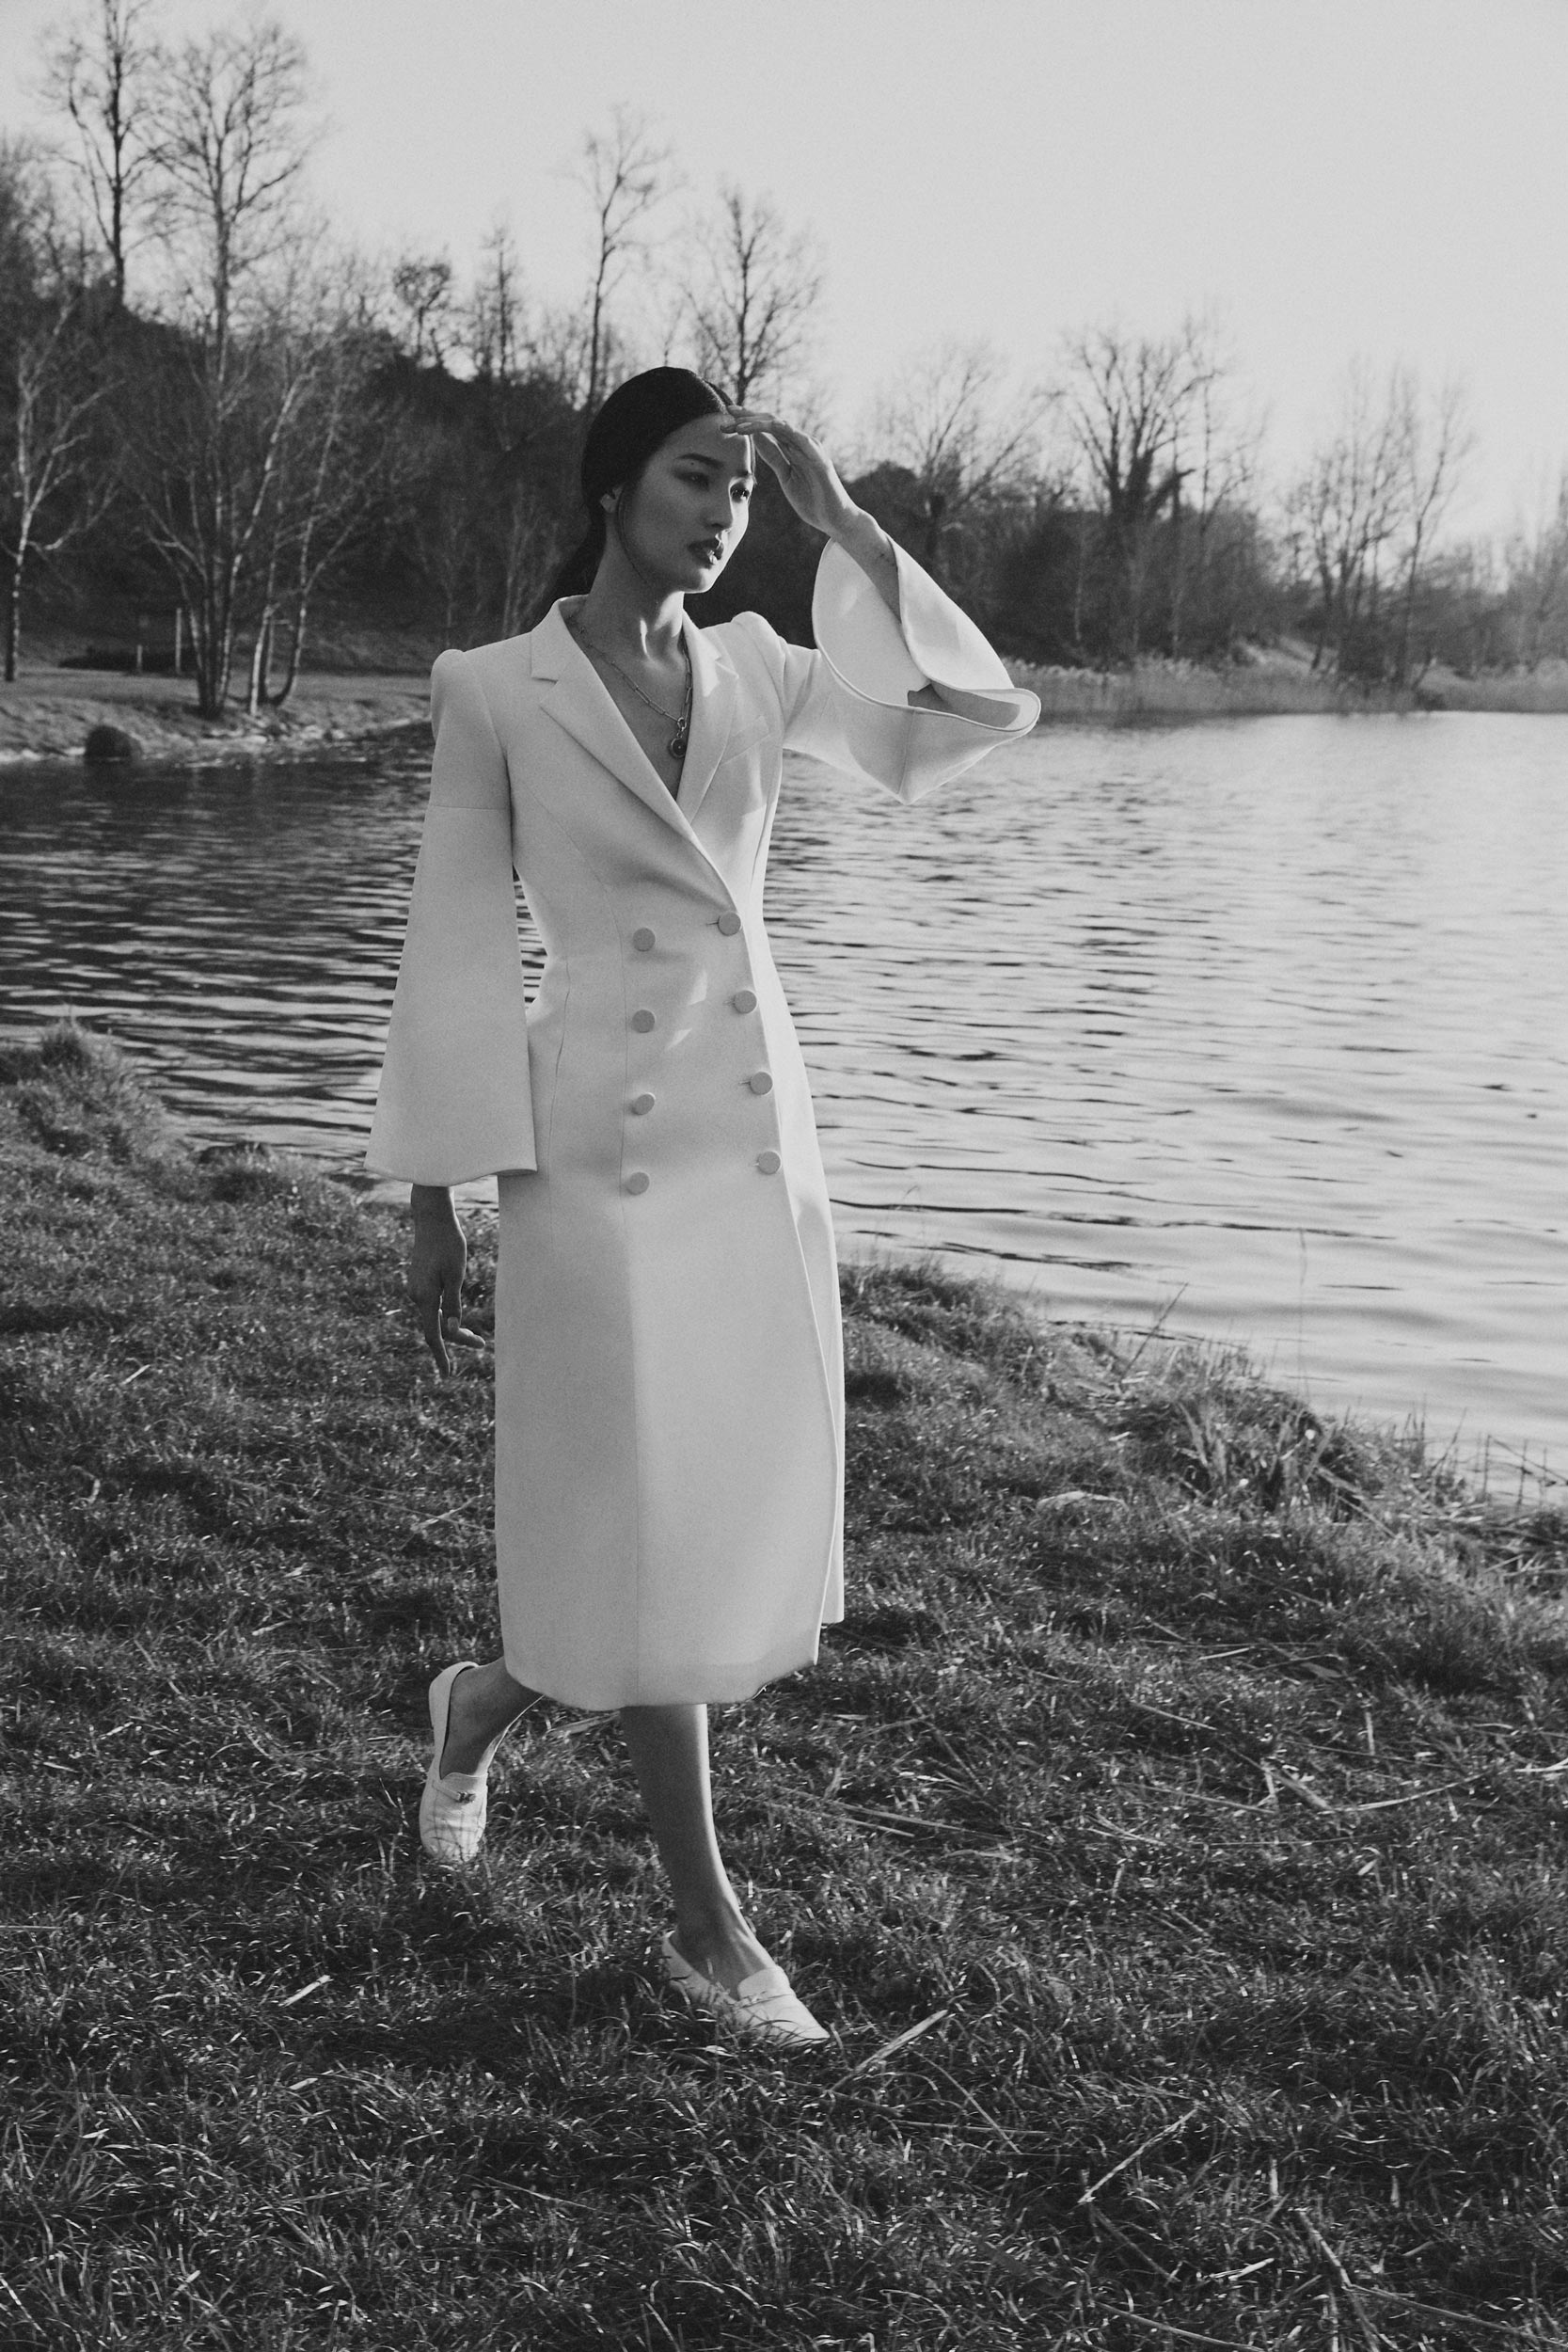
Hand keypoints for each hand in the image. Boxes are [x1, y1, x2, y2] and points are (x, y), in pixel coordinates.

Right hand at [408, 1185, 487, 1376]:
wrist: (432, 1219)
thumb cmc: (448, 1244)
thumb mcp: (456, 1274)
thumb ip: (453, 1303)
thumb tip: (451, 1330)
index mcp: (425, 1296)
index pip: (433, 1334)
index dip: (441, 1355)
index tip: (447, 1373)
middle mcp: (416, 1295)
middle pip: (435, 1328)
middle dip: (457, 1340)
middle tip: (482, 1346)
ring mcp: (416, 1288)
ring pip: (434, 1317)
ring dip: (452, 1328)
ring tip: (476, 1338)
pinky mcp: (420, 1282)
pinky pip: (432, 1306)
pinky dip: (446, 1316)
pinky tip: (456, 1317)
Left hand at [726, 406, 899, 616]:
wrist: (835, 519)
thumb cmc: (813, 500)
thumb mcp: (786, 476)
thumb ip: (774, 457)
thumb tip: (757, 440)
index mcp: (793, 448)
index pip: (767, 428)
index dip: (747, 421)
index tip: (727, 419)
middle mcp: (802, 443)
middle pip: (772, 422)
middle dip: (748, 417)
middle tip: (727, 414)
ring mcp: (811, 449)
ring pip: (782, 427)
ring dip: (759, 423)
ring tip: (739, 425)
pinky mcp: (819, 460)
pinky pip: (801, 440)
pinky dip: (784, 432)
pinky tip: (767, 427)